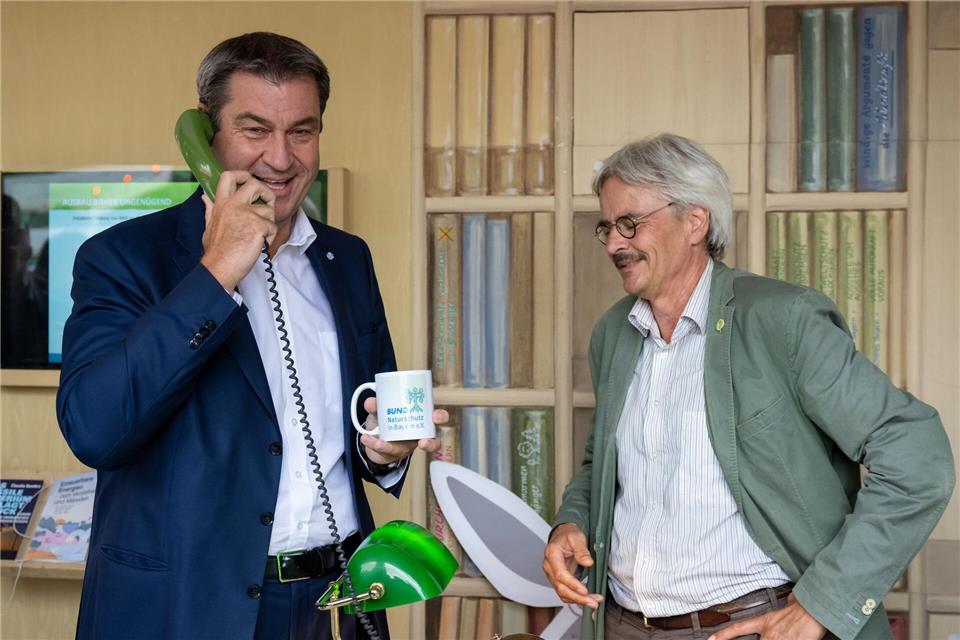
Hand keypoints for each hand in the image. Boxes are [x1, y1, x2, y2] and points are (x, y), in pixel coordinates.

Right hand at [200, 170, 277, 290]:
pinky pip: (273, 227)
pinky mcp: (258, 225)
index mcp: (221, 204)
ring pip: (269, 210)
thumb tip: (205, 197)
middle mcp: (234, 205)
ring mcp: (247, 214)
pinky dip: (269, 237)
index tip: (249, 180)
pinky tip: (258, 244)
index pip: (228, 176)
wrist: (219, 268)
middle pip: (255, 184)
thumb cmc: (215, 251)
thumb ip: (210, 209)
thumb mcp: (208, 226)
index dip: (242, 174)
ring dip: (268, 223)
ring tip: (258, 236)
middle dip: (266, 192)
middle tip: (267, 204)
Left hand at [360, 396, 446, 464]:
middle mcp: (417, 435)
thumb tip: (371, 402)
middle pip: (433, 441)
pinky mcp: (392, 454)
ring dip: (394, 448)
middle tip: (422, 442)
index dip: (440, 417)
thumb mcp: (382, 410)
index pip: (437, 418)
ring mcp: (406, 447)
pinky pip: (385, 451)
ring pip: (406, 451)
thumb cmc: (385, 421)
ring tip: (380, 443)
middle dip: (430, 443)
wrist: (373, 438)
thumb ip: (376, 405)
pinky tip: (365, 438)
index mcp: (420, 419)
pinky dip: (374, 444)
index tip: (435, 416)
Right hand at [542, 523, 603, 608]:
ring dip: (578, 600)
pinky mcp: (558, 579)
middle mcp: (549, 566)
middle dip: (577, 597)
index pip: (560, 574)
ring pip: (562, 593)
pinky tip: (588, 599)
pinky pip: (565, 592)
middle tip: (593, 602)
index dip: (572, 584)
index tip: (585, 591)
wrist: (563, 535)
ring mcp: (552, 574)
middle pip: (560, 587)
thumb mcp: (577, 537)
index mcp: (552, 554)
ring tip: (594, 602)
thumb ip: (582, 550)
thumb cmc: (568, 535)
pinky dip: (576, 598)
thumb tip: (588, 562)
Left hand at [708, 597, 825, 639]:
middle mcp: (768, 632)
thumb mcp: (788, 604)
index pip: (738, 628)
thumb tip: (789, 600)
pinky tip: (791, 638)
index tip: (711, 639)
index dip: (723, 635)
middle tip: (776, 634)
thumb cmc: (804, 608)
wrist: (814, 610)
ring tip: (786, 634)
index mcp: (765, 621)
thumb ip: (782, 609)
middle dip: (768, 639)